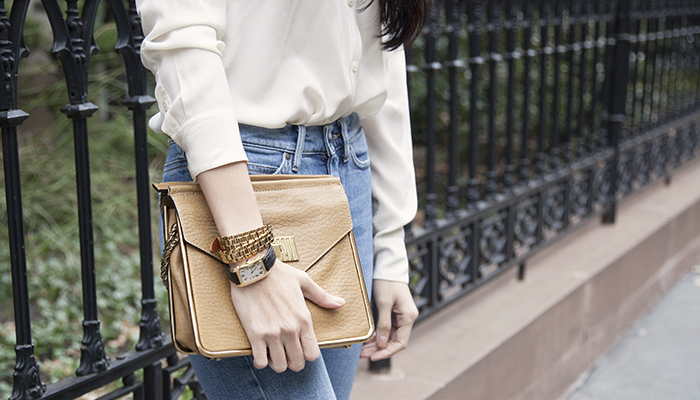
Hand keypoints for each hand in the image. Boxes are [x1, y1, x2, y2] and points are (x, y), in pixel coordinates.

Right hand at [229, 260, 344, 372]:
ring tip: (272, 353)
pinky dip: (260, 361)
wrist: (253, 268)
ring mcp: (273, 333)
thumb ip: (322, 296)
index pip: (313, 354)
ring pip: (279, 366)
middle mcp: (291, 329)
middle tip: (286, 354)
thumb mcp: (304, 281)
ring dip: (276, 363)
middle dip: (293, 362)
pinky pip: (260, 361)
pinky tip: (260, 352)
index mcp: (304, 319)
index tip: (300, 349)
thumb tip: (340, 303)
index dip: (307, 355)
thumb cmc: (279, 274)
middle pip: (297, 363)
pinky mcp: (255, 334)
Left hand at [360, 280, 417, 360]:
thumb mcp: (384, 303)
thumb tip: (382, 344)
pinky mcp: (394, 313)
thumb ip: (384, 324)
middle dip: (379, 349)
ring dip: (376, 344)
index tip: (373, 357)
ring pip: (389, 336)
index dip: (387, 352)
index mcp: (408, 317)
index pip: (400, 342)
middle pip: (394, 341)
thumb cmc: (387, 282)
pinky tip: (367, 341)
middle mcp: (406, 318)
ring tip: (362, 351)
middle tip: (362, 355)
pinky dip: (377, 335)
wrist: (387, 267)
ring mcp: (400, 316)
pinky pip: (386, 329)